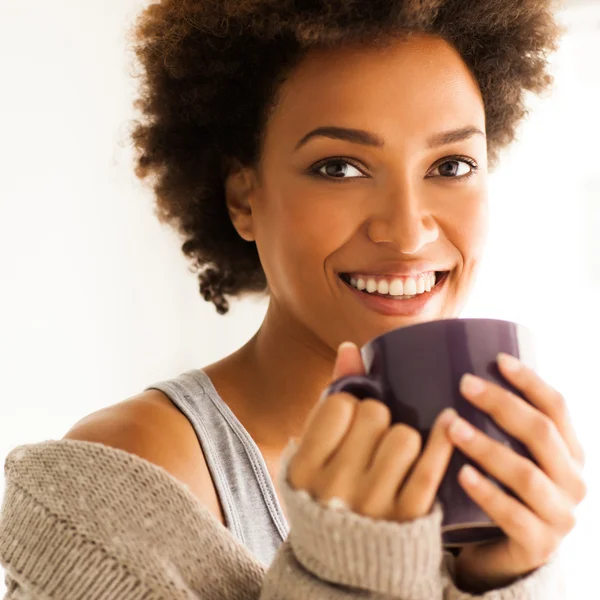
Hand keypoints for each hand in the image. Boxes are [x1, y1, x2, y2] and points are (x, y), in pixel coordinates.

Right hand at [288, 341, 457, 523]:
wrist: (350, 564)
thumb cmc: (332, 494)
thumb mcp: (318, 453)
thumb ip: (331, 398)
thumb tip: (348, 348)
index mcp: (305, 468)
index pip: (339, 404)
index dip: (351, 403)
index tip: (353, 418)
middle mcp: (334, 487)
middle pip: (373, 414)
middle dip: (378, 417)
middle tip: (375, 438)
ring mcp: (372, 505)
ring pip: (405, 435)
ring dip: (404, 436)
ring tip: (395, 453)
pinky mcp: (408, 518)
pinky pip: (429, 466)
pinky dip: (443, 439)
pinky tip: (450, 421)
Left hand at [446, 353, 586, 592]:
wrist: (502, 554)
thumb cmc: (501, 490)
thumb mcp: (509, 453)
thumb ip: (497, 423)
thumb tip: (453, 369)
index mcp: (568, 452)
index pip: (557, 408)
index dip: (530, 381)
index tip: (497, 360)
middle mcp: (572, 481)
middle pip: (541, 434)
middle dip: (503, 404)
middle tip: (465, 385)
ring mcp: (559, 516)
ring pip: (526, 474)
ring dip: (488, 447)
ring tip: (453, 428)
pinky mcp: (538, 546)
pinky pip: (513, 516)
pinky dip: (487, 492)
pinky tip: (462, 474)